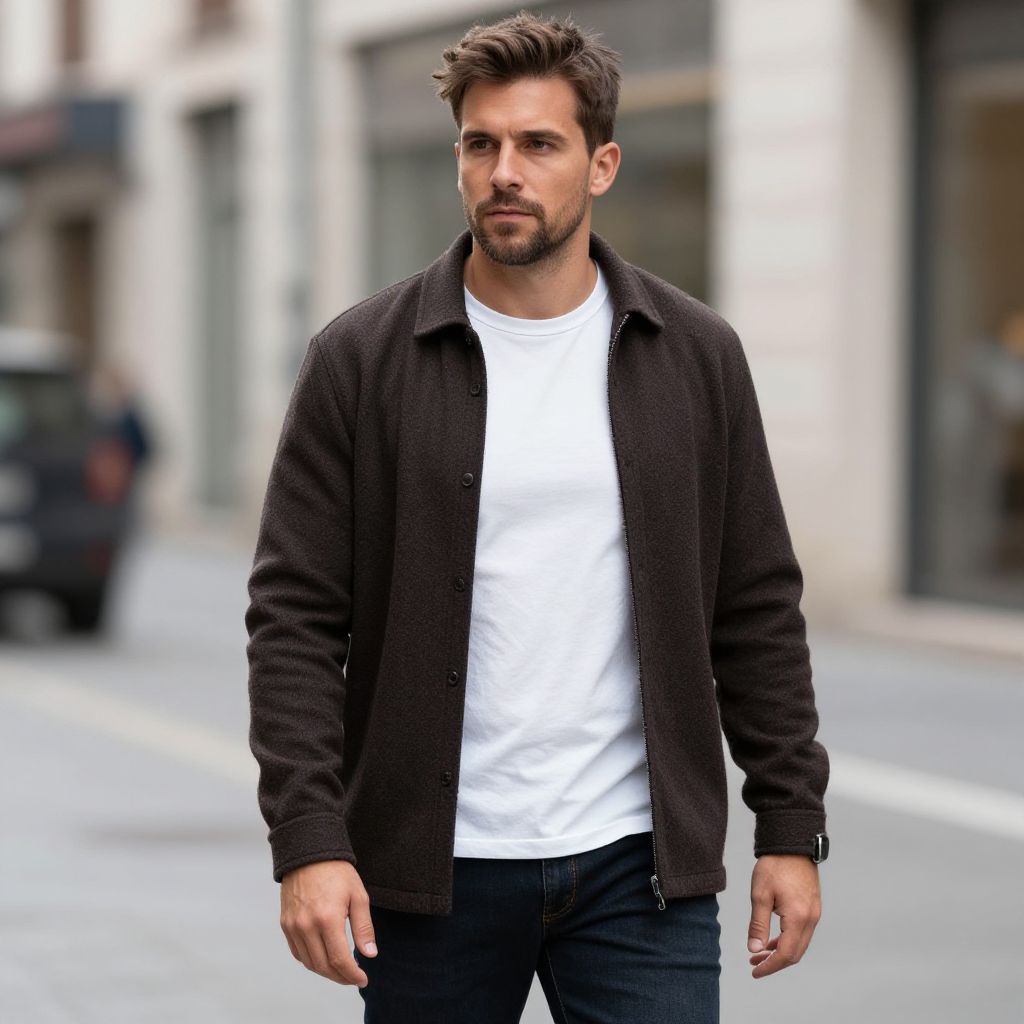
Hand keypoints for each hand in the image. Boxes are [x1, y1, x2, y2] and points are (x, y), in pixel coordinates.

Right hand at [280, 859, 378, 987]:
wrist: (309, 853)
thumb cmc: (337, 872)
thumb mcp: (358, 895)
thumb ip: (364, 928)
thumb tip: (370, 955)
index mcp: (328, 918)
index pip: (340, 960)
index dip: (352, 975)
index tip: (363, 979)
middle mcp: (307, 926)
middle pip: (323, 966)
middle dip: (341, 977)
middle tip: (354, 977)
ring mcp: (293, 926)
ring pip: (309, 963)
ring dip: (326, 972)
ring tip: (341, 970)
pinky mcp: (285, 924)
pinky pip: (298, 953)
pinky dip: (311, 961)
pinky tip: (324, 958)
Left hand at [747, 854, 821, 978]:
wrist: (791, 843)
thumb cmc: (774, 866)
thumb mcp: (760, 895)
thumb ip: (758, 925)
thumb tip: (755, 950)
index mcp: (798, 918)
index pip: (786, 954)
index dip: (770, 966)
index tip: (754, 971)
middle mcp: (811, 919)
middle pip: (795, 953)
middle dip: (775, 962)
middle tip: (754, 963)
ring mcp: (814, 913)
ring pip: (799, 943)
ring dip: (780, 951)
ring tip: (759, 953)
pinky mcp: (812, 907)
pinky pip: (801, 932)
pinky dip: (787, 939)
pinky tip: (772, 939)